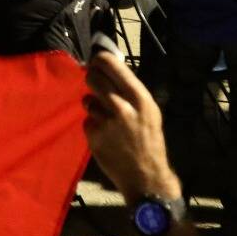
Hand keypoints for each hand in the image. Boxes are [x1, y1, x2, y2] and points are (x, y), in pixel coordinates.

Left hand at [82, 48, 179, 201]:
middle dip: (91, 78)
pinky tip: (105, 135)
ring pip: (87, 100)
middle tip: (94, 82)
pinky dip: (92, 125)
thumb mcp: (149, 112)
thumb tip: (110, 70)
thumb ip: (131, 92)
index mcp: (140, 98)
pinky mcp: (94, 136)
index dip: (100, 59)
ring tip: (107, 118)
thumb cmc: (149, 140)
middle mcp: (122, 106)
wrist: (146, 176)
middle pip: (94, 78)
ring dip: (93, 105)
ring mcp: (106, 121)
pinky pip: (86, 121)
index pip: (112, 65)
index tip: (96, 61)